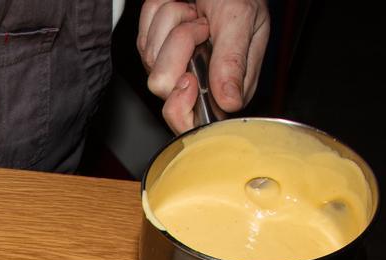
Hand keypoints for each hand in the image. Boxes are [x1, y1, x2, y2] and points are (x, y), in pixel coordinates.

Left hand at [137, 0, 269, 133]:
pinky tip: (181, 7)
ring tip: (196, 12)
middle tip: (202, 27)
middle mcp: (198, 80)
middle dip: (178, 48)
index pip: (193, 122)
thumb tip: (230, 102)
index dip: (182, 106)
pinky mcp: (156, 50)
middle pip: (164, 87)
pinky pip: (143, 39)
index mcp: (227, 85)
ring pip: (151, 60)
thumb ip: (234, 60)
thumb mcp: (242, 19)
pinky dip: (158, 16)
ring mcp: (174, 65)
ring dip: (171, 24)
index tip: (188, 78)